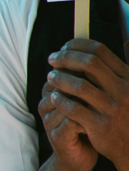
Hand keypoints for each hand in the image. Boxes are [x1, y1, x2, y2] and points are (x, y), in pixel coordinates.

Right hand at [38, 80, 96, 170]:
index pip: (61, 74)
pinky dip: (87, 119)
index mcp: (49, 94)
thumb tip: (101, 63)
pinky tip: (99, 120)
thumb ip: (85, 86)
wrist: (77, 159)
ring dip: (86, 103)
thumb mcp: (84, 104)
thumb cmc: (84, 128)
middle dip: (84, 86)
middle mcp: (45, 106)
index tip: (101, 75)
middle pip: (61, 86)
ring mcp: (48, 121)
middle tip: (104, 89)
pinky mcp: (56, 137)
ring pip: (66, 102)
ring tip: (103, 105)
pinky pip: (72, 121)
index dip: (81, 72)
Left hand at [46, 39, 128, 170]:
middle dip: (66, 58)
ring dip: (60, 78)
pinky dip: (61, 100)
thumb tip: (80, 53)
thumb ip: (108, 73)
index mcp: (128, 77)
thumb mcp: (125, 90)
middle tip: (51, 59)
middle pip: (89, 63)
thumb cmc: (124, 115)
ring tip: (50, 77)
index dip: (78, 46)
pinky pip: (74, 108)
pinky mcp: (100, 125)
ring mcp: (112, 108)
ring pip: (80, 86)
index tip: (64, 47)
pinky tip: (54, 97)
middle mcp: (123, 90)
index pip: (100, 51)